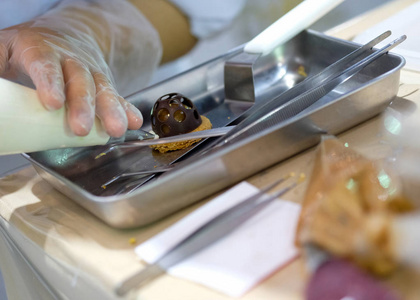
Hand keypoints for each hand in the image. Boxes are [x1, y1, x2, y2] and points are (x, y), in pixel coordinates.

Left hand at [0, 9, 143, 137]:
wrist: (67, 33)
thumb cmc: (31, 46)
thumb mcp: (4, 47)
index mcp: (42, 48)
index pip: (46, 64)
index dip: (51, 83)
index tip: (53, 103)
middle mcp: (71, 60)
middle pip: (80, 81)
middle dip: (83, 106)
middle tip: (82, 128)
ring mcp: (91, 72)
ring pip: (102, 90)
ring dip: (110, 110)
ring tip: (115, 129)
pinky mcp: (103, 85)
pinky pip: (116, 97)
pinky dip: (126, 110)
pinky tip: (133, 122)